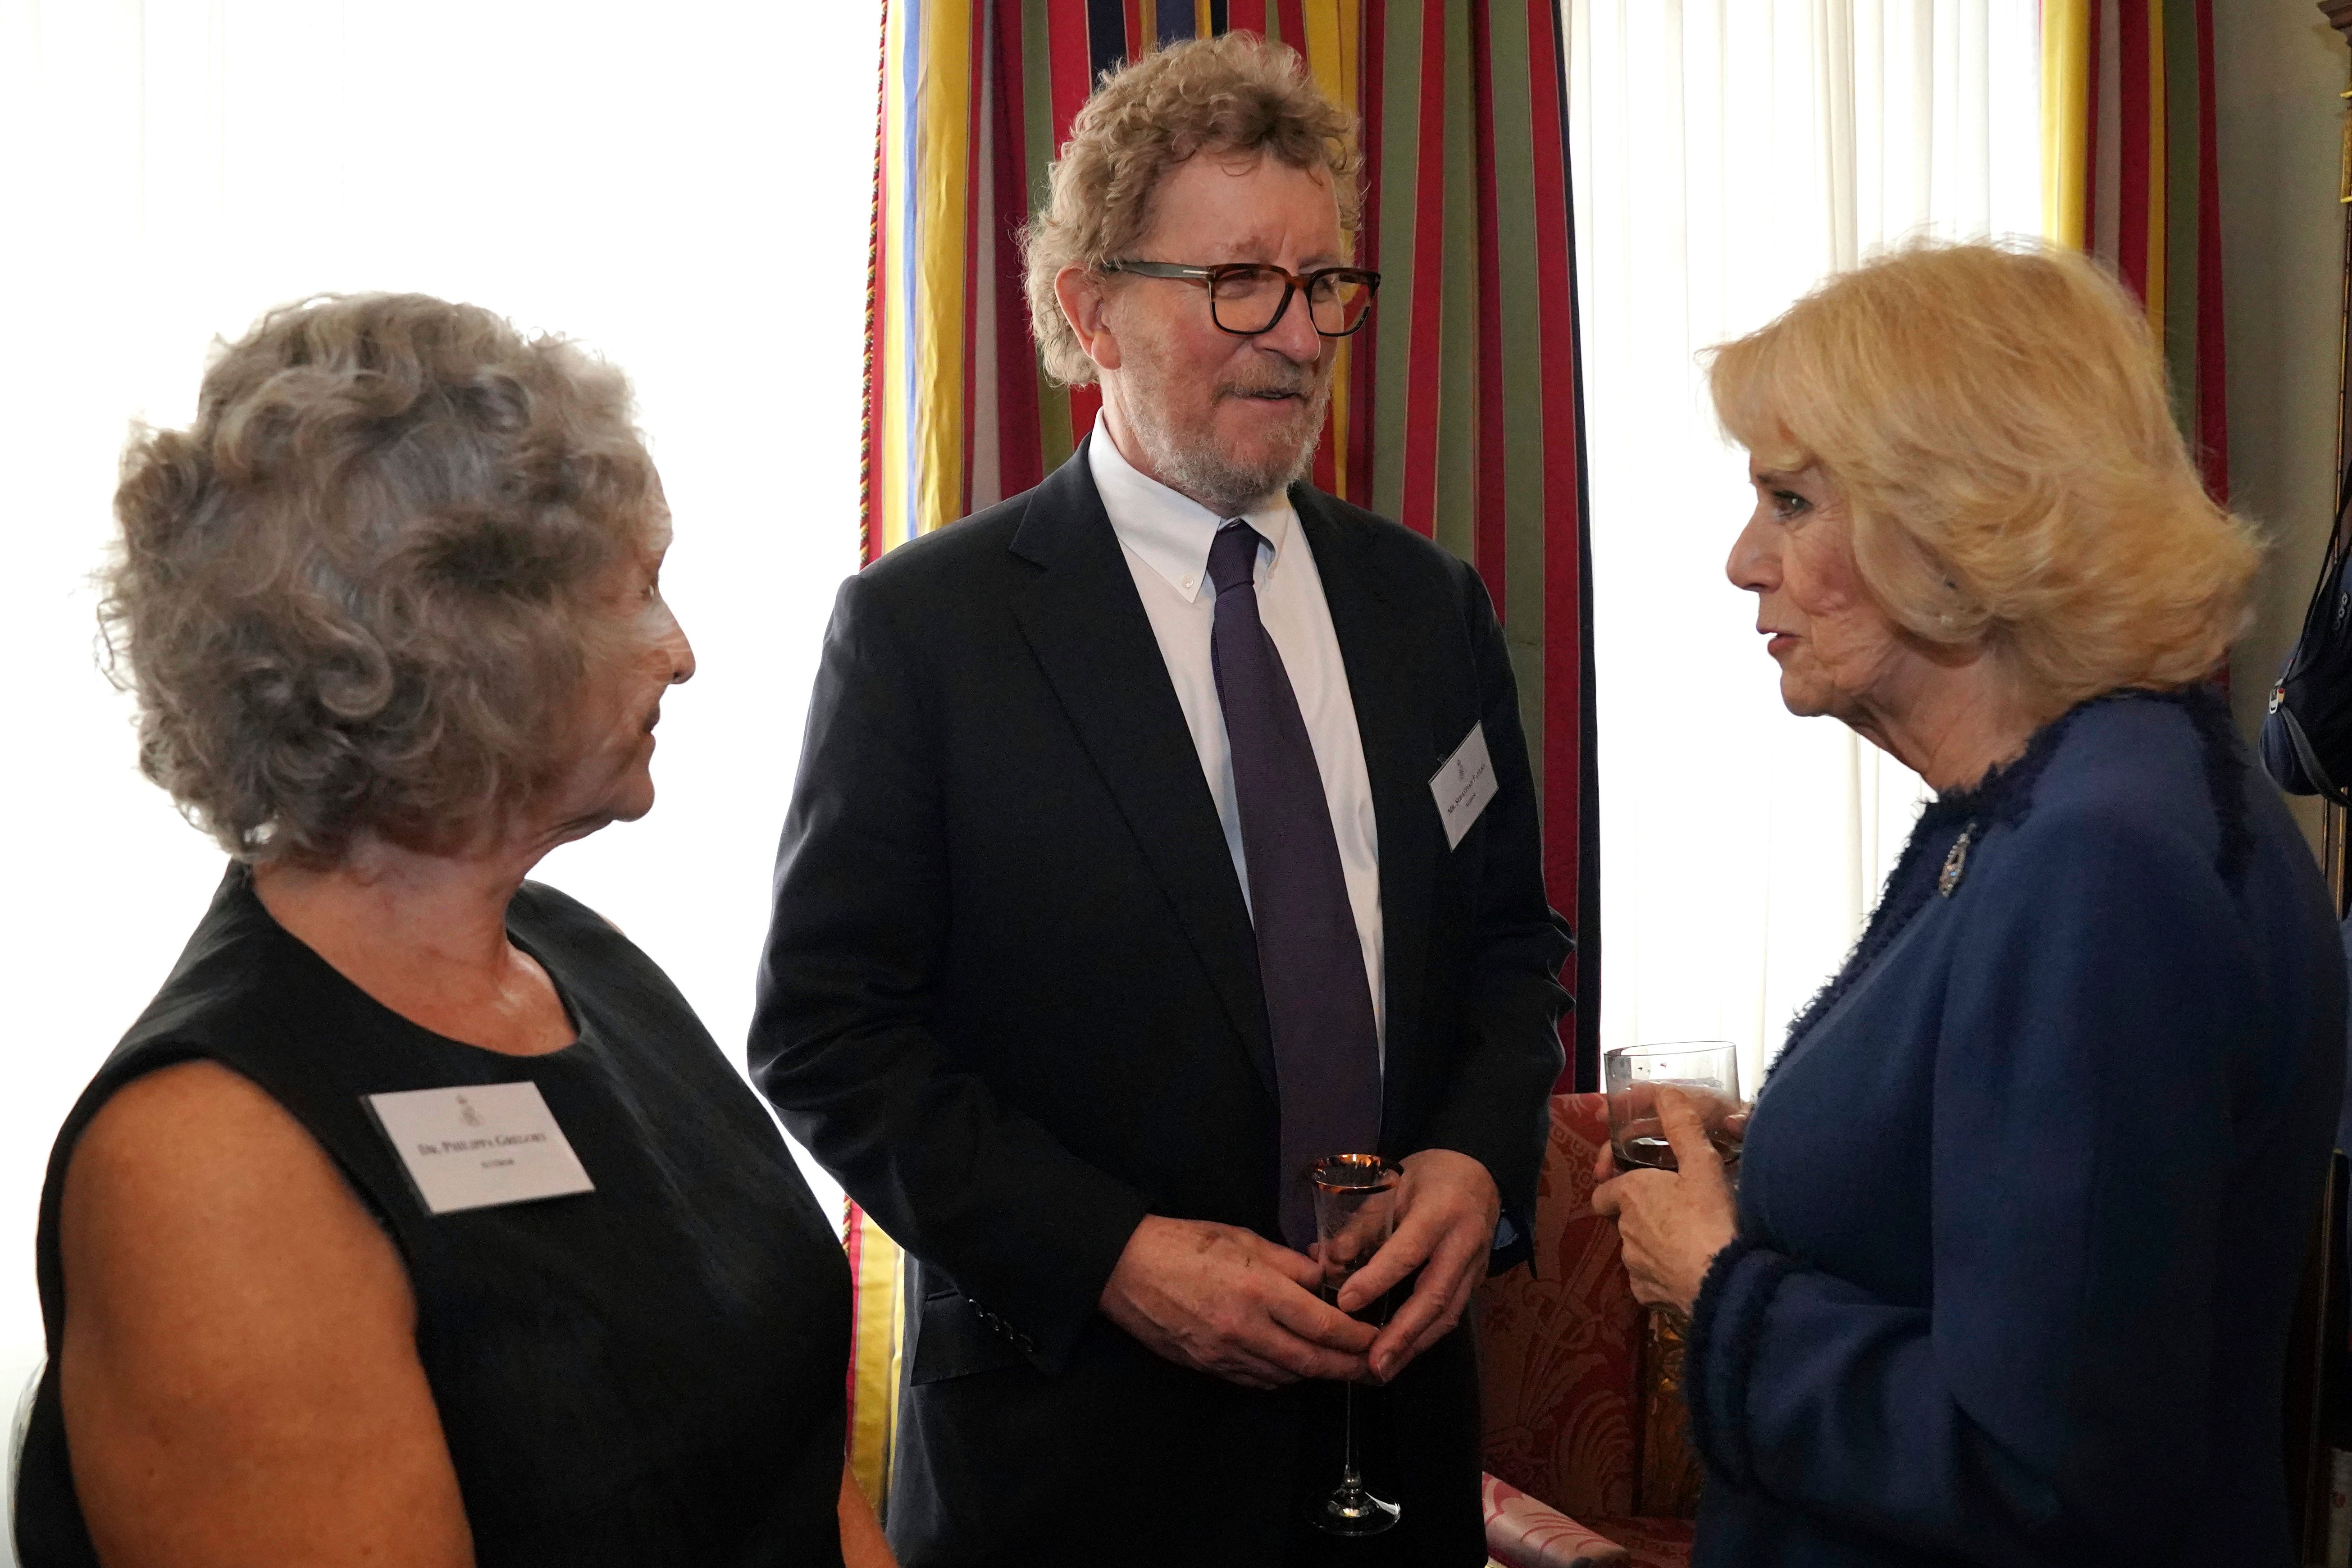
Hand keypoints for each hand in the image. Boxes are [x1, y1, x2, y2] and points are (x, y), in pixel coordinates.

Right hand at [1099, 1215, 1375, 1388]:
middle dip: (1348, 1368)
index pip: (1323, 1325)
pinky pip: (1256, 1379)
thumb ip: (1290, 1264)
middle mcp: (1245, 1329)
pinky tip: (1294, 1366)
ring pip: (1286, 1375)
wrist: (1125, 1268)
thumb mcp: (1244, 1238)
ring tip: (1340, 1367)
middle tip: (1375, 1370)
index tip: (1377, 1337)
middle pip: (1312, 1362)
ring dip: (1316, 1373)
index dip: (1357, 1336)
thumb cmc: (1184, 1244)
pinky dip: (1282, 1376)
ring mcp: (1225, 1354)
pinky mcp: (1208, 1366)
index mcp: (1258, 1290)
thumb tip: (1326, 1280)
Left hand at [1330, 1149, 1499, 1383]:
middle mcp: (1464, 1244)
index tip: (1345, 1303)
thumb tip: (1326, 1261)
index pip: (1408, 1251)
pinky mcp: (1476, 1281)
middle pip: (1436, 1296)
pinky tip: (1400, 1354)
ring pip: (1448, 1315)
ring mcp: (1475, 1266)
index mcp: (1441, 1212)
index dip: (1377, 1279)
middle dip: (1403, 1334)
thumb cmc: (1429, 1176)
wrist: (1481, 1172)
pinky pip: (1452, 1315)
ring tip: (1382, 1370)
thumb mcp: (1392, 1186)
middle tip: (1373, 1363)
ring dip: (1414, 1346)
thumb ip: (1362, 1225)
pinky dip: (1424, 1338)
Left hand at [1590, 1087, 1737, 1315]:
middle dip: (1644, 1215)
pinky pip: (1650, 1280)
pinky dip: (1664, 1275)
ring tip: (1688, 1242)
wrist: (1724, 1283)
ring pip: (1638, 1250)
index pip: (1605, 1191)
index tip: (1637, 1186)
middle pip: (1625, 1219)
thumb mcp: (1702, 1165)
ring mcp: (1634, 1266)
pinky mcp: (1647, 1295)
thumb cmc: (1711, 1219)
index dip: (1617, 1186)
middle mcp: (1625, 1231)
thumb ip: (1682, 1127)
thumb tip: (1666, 1092)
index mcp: (1632, 1196)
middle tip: (1678, 1212)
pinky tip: (1689, 1270)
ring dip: (1655, 1245)